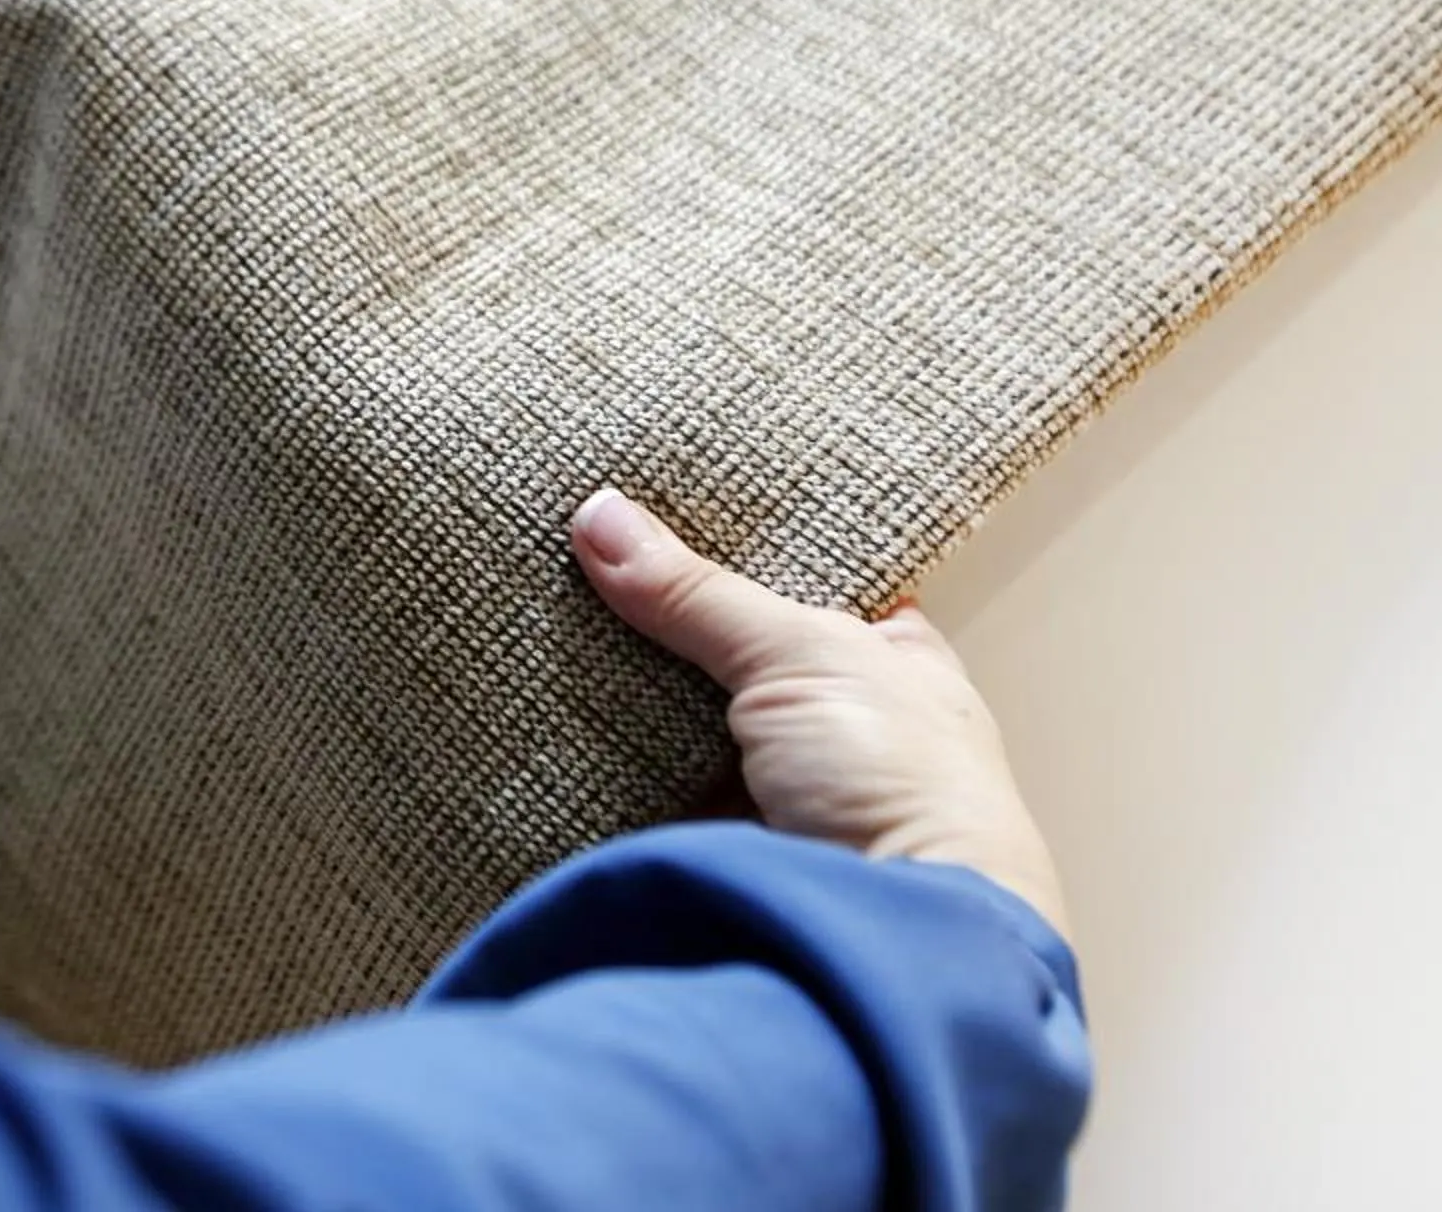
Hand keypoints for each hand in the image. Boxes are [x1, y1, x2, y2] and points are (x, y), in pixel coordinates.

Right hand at [570, 488, 1069, 935]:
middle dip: (665, 621)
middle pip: (730, 652)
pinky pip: (646, 783)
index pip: (812, 587)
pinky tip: (546, 712)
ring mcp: (777, 788)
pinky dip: (604, 759)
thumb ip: (699, 592)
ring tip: (540, 619)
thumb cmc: (900, 779)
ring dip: (625, 693)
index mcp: (894, 663)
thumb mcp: (802, 652)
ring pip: (681, 719)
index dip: (746, 552)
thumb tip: (602, 517)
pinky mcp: (718, 840)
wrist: (888, 931)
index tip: (663, 510)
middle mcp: (838, 725)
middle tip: (580, 556)